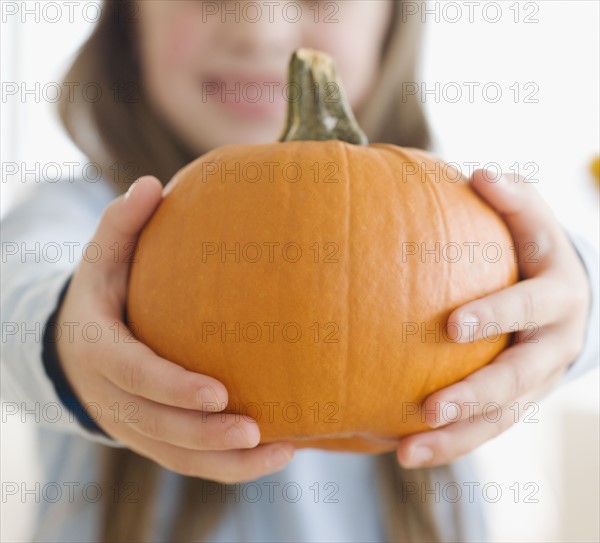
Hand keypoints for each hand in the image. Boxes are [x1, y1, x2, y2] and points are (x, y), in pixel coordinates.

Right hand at [56, 176, 293, 482]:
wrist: (76, 348)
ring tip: (280, 450)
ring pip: (177, 455)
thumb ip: (121, 225)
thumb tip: (149, 183)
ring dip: (225, 461)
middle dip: (205, 434)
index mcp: (101, 350)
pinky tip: (275, 452)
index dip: (171, 388)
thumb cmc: (102, 296)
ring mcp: (133, 423)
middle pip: (158, 427)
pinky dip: (228, 466)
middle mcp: (114, 396)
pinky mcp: (153, 437)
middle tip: (255, 429)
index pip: (134, 376)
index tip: (218, 392)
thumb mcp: (102, 258)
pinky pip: (188, 460)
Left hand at [397, 169, 590, 467]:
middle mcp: (553, 343)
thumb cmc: (536, 250)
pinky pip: (487, 428)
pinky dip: (451, 444)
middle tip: (430, 409)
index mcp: (557, 295)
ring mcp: (539, 379)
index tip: (452, 325)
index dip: (497, 314)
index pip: (529, 305)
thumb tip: (478, 174)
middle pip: (519, 378)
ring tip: (407, 454)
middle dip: (476, 395)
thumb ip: (512, 199)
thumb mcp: (534, 220)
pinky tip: (407, 453)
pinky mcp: (520, 401)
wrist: (570, 297)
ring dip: (457, 438)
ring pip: (502, 418)